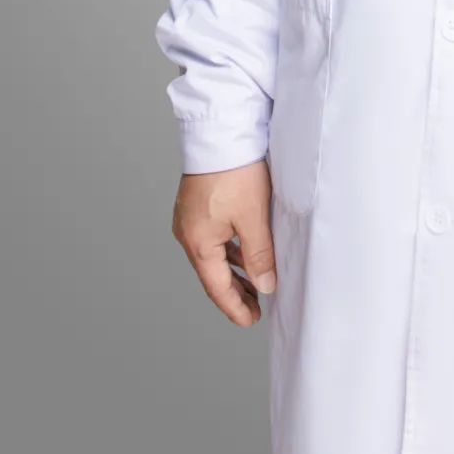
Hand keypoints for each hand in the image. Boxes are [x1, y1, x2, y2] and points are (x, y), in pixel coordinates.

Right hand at [170, 159, 275, 326]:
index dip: (235, 307)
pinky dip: (229, 249)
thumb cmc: (235, 172)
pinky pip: (213, 237)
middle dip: (234, 292)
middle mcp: (188, 233)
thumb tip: (265, 286)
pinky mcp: (197, 204)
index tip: (250, 320)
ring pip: (213, 255)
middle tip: (255, 308)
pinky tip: (245, 250)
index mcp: (198, 243)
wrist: (220, 133)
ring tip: (255, 281)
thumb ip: (259, 255)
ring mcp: (190, 218)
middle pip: (212, 273)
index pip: (217, 287)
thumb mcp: (253, 218)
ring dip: (233, 270)